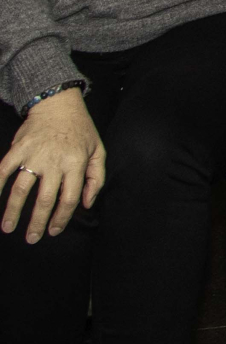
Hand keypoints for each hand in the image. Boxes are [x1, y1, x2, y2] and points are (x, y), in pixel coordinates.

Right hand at [0, 92, 102, 241]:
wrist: (58, 104)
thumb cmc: (81, 130)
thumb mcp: (98, 151)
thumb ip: (96, 178)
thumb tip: (87, 203)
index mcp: (76, 164)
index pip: (69, 199)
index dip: (61, 218)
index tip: (53, 231)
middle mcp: (54, 163)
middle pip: (44, 199)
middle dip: (37, 222)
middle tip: (31, 238)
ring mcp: (34, 156)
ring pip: (21, 190)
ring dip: (13, 211)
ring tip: (8, 228)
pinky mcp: (17, 149)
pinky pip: (3, 171)